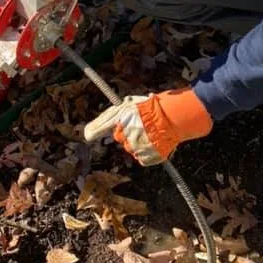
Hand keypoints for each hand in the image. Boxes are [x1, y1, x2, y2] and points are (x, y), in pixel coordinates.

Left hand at [84, 89, 212, 165]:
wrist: (175, 117)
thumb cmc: (156, 107)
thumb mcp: (133, 104)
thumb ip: (116, 115)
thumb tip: (95, 128)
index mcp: (123, 115)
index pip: (103, 125)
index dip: (94, 130)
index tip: (87, 135)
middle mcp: (127, 131)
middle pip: (119, 137)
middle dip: (127, 134)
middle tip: (140, 127)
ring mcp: (136, 144)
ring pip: (130, 148)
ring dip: (138, 143)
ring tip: (150, 133)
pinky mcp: (145, 156)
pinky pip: (141, 158)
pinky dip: (147, 153)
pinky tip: (154, 142)